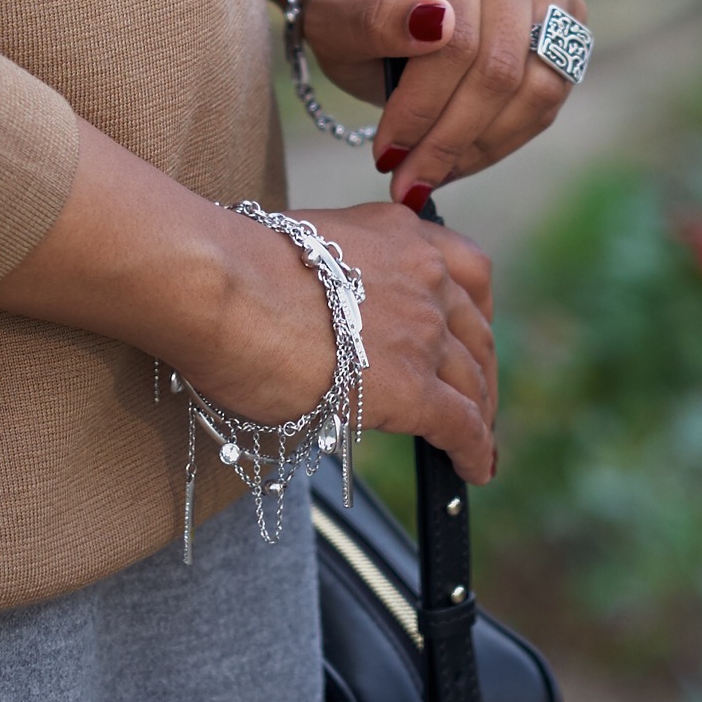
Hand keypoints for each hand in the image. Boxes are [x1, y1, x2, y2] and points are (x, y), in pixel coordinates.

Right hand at [185, 195, 497, 483]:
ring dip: (478, 412)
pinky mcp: (412, 387)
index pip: (463, 269)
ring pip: (472, 379)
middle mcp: (423, 273)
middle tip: (475, 397)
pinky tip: (473, 468)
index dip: (472, 311)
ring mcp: (423, 329)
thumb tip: (320, 320)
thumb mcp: (306, 252)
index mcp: (396, 232)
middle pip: (474, 328)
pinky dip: (475, 450)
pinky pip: (461, 425)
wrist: (222, 285)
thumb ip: (334, 280)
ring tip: (475, 442)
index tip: (468, 334)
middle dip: (479, 368)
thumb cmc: (233, 269)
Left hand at [301, 0, 584, 204]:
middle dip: (449, 138)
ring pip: (536, 88)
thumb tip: (434, 22)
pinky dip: (505, 138)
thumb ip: (372, 16)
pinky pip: (552, 96)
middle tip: (408, 181)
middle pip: (499, 66)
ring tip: (432, 173)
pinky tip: (462, 155)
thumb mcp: (335, 16)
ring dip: (481, 147)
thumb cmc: (355, 7)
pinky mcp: (569, 21)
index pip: (456, 37)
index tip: (386, 153)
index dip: (423, 106)